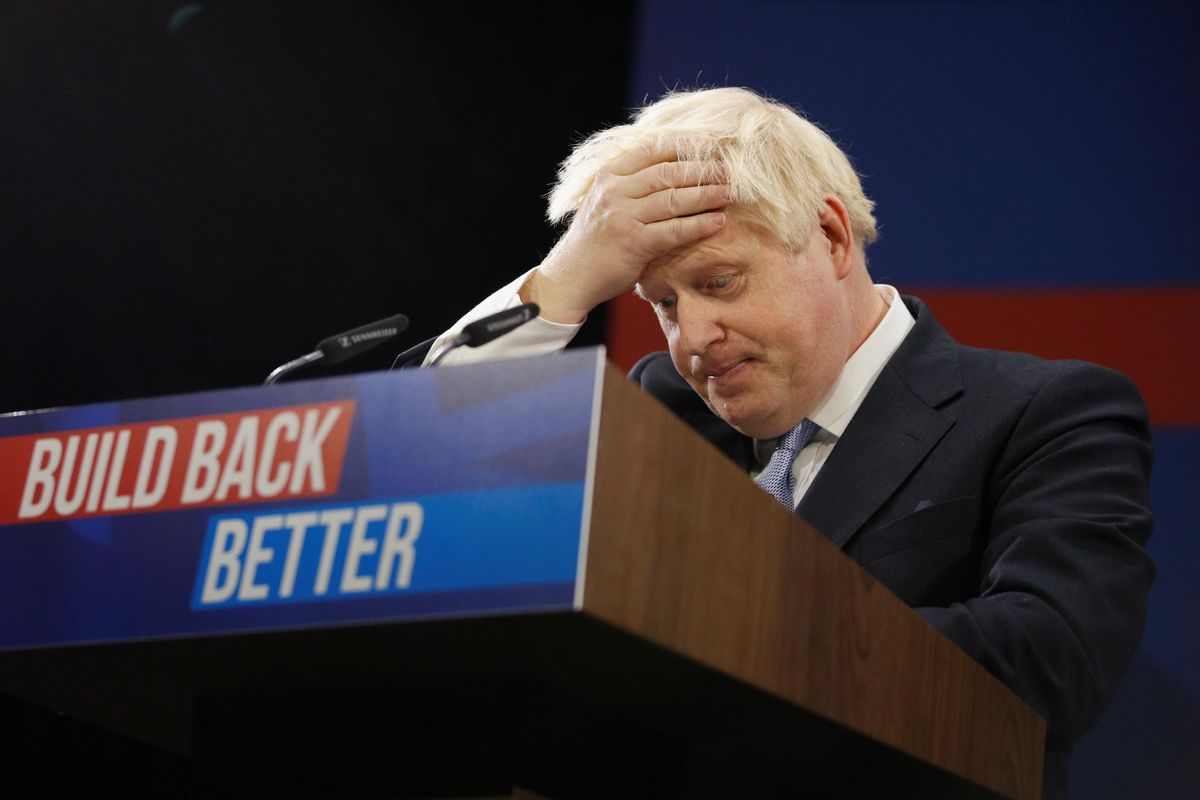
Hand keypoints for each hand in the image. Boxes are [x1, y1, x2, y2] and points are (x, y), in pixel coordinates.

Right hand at [522, 146, 729, 322]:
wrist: (571, 276)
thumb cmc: (595, 240)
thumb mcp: (606, 201)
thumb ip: (631, 184)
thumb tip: (671, 167)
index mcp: (610, 175)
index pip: (653, 151)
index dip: (685, 147)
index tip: (710, 147)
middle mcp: (615, 191)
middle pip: (668, 173)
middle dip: (702, 170)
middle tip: (729, 170)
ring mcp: (623, 217)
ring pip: (674, 199)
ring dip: (707, 195)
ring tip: (730, 193)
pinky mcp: (633, 243)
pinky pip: (674, 230)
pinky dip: (699, 225)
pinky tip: (718, 222)